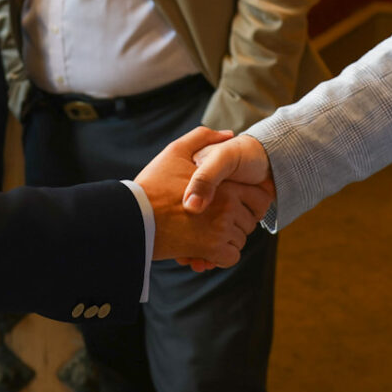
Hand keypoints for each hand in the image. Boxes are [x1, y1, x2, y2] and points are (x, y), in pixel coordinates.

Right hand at [135, 127, 268, 267]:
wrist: (131, 214)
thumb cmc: (152, 184)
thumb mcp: (175, 151)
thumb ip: (203, 138)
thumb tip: (229, 134)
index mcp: (224, 184)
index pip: (260, 199)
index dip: (248, 204)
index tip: (231, 207)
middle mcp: (227, 205)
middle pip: (249, 222)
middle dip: (234, 225)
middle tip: (212, 223)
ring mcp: (220, 228)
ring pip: (239, 241)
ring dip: (225, 242)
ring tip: (204, 235)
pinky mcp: (210, 249)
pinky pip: (230, 257)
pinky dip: (219, 257)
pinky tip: (204, 251)